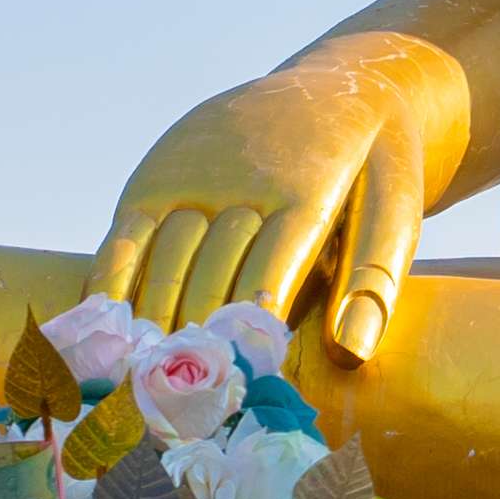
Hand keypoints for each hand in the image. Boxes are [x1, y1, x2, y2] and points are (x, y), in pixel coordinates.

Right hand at [96, 47, 444, 360]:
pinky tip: (102, 336)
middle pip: (210, 276)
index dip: (248, 335)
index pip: (270, 273)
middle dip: (196, 347)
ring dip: (150, 328)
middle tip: (179, 415)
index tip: (234, 393)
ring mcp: (193, 171)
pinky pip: (125, 235)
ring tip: (139, 392)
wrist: (342, 83)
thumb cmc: (375, 168)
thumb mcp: (397, 210)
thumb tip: (350, 354)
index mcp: (308, 189)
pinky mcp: (158, 172)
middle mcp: (242, 177)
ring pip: (162, 260)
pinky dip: (110, 286)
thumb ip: (374, 280)